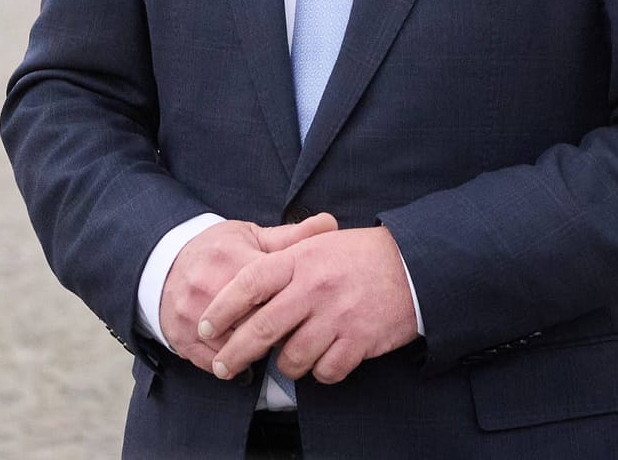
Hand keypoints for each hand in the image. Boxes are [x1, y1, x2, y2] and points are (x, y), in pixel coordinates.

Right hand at [159, 214, 337, 373]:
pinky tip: (244, 361)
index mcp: (233, 260)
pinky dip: (231, 366)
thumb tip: (330, 224)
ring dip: (254, 353)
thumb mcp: (251, 237)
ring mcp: (192, 315)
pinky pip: (213, 363)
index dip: (292, 305)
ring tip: (267, 347)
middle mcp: (210, 287)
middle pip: (255, 324)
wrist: (163, 261)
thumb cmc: (216, 250)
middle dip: (276, 333)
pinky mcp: (180, 337)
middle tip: (290, 333)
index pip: (273, 293)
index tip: (303, 310)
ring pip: (234, 348)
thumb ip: (291, 237)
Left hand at [196, 226, 418, 386]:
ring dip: (286, 365)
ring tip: (290, 359)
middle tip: (223, 367)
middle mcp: (315, 288)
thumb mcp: (318, 244)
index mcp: (300, 260)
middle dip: (235, 353)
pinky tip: (322, 362)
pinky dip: (320, 373)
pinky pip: (326, 371)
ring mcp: (337, 317)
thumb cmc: (359, 255)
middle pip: (262, 329)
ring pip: (292, 358)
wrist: (412, 266)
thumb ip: (282, 259)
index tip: (205, 326)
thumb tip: (242, 283)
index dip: (222, 308)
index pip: (249, 284)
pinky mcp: (359, 341)